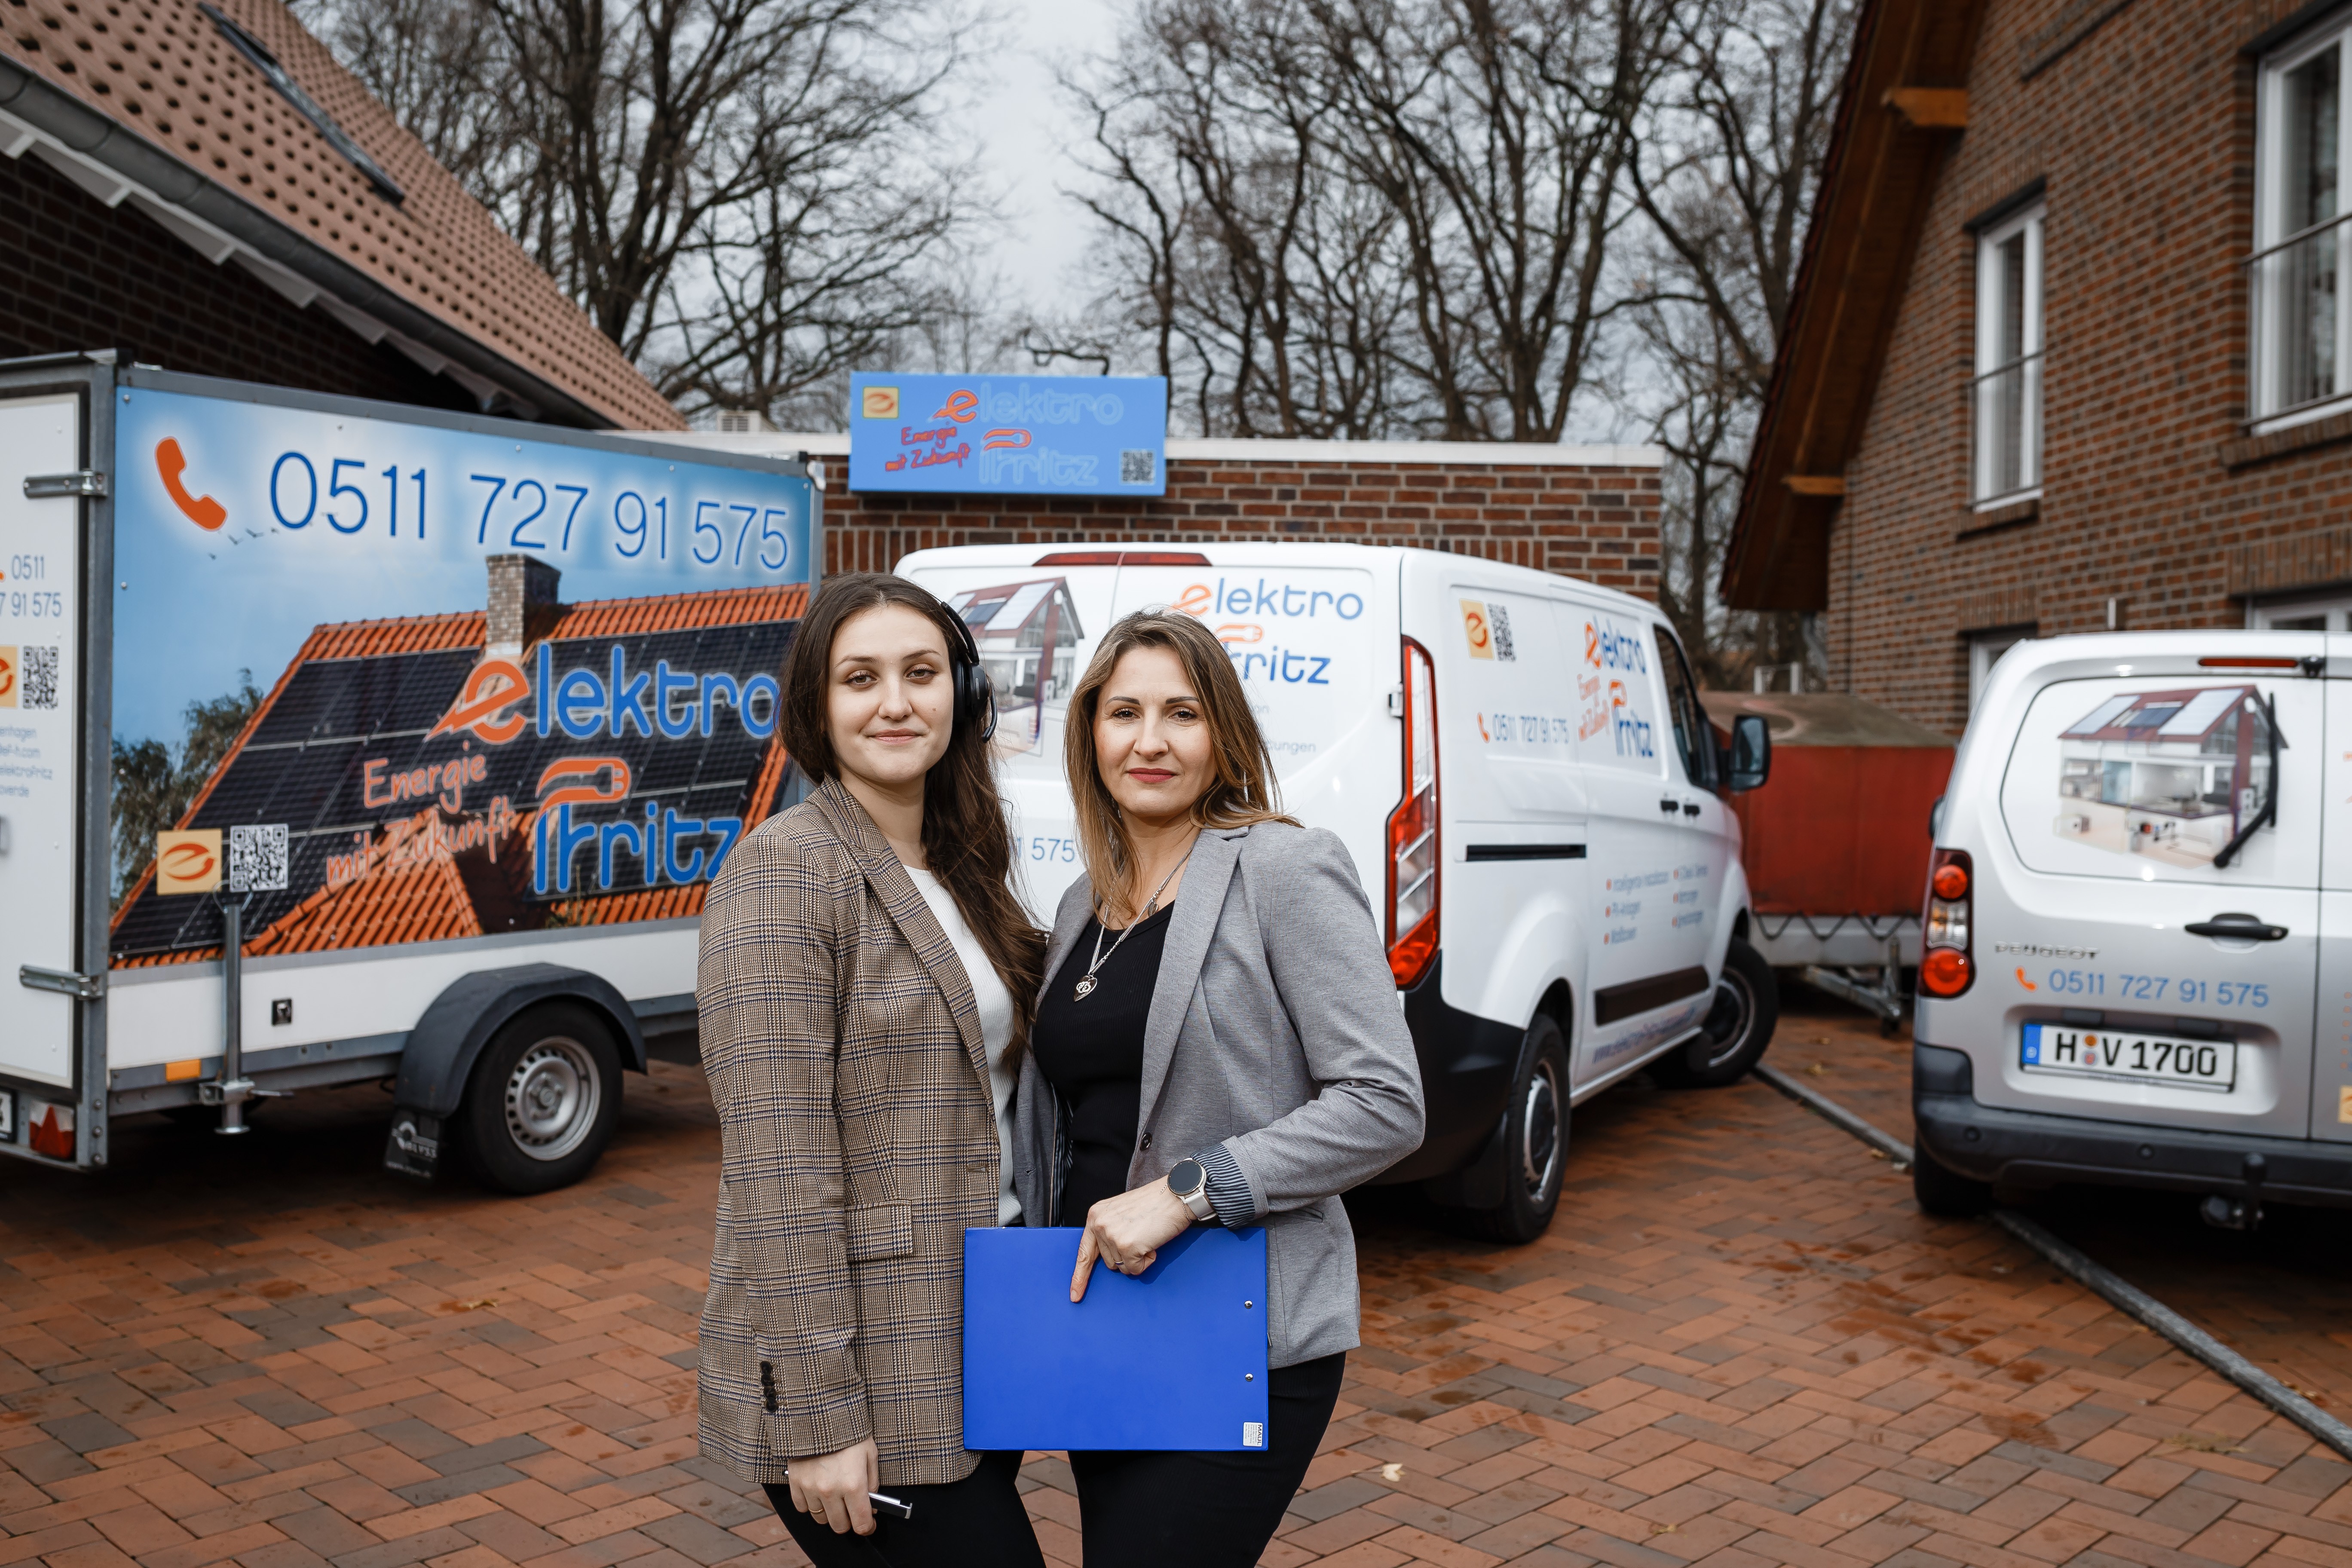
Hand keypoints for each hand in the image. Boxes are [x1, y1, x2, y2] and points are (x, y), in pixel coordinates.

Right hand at [786, 1438, 877, 1534]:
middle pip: (840, 1526)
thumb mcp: (869, 1454)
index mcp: (853, 1484)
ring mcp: (811, 1488)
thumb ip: (873, 1482)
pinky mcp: (796, 1483)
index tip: (869, 1526)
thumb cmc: (849, 1432)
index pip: (861, 1523)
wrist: (820, 1412)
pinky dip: (810, 1505)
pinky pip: (802, 1508)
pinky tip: (817, 1492)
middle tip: (852, 1511)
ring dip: (829, 1514)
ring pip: (820, 1519)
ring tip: (834, 1499)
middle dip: (849, 1522)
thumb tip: (872, 1506)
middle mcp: (831, 1491)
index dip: (868, 1528)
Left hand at [1070, 1179, 1194, 1300]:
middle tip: (1140, 1236)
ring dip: (1137, 1258)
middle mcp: (1099, 1224)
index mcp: (1095, 1215)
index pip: (1084, 1251)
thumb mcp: (1121, 1213)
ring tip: (1146, 1236)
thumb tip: (1109, 1258)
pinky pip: (1135, 1269)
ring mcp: (1112, 1236)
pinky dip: (1147, 1261)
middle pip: (1109, 1262)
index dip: (1079, 1276)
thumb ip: (1109, 1231)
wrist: (1175, 1195)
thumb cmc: (1154, 1204)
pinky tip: (1152, 1243)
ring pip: (1122, 1268)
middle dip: (1126, 1256)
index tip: (1075, 1294)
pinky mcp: (1127, 1246)